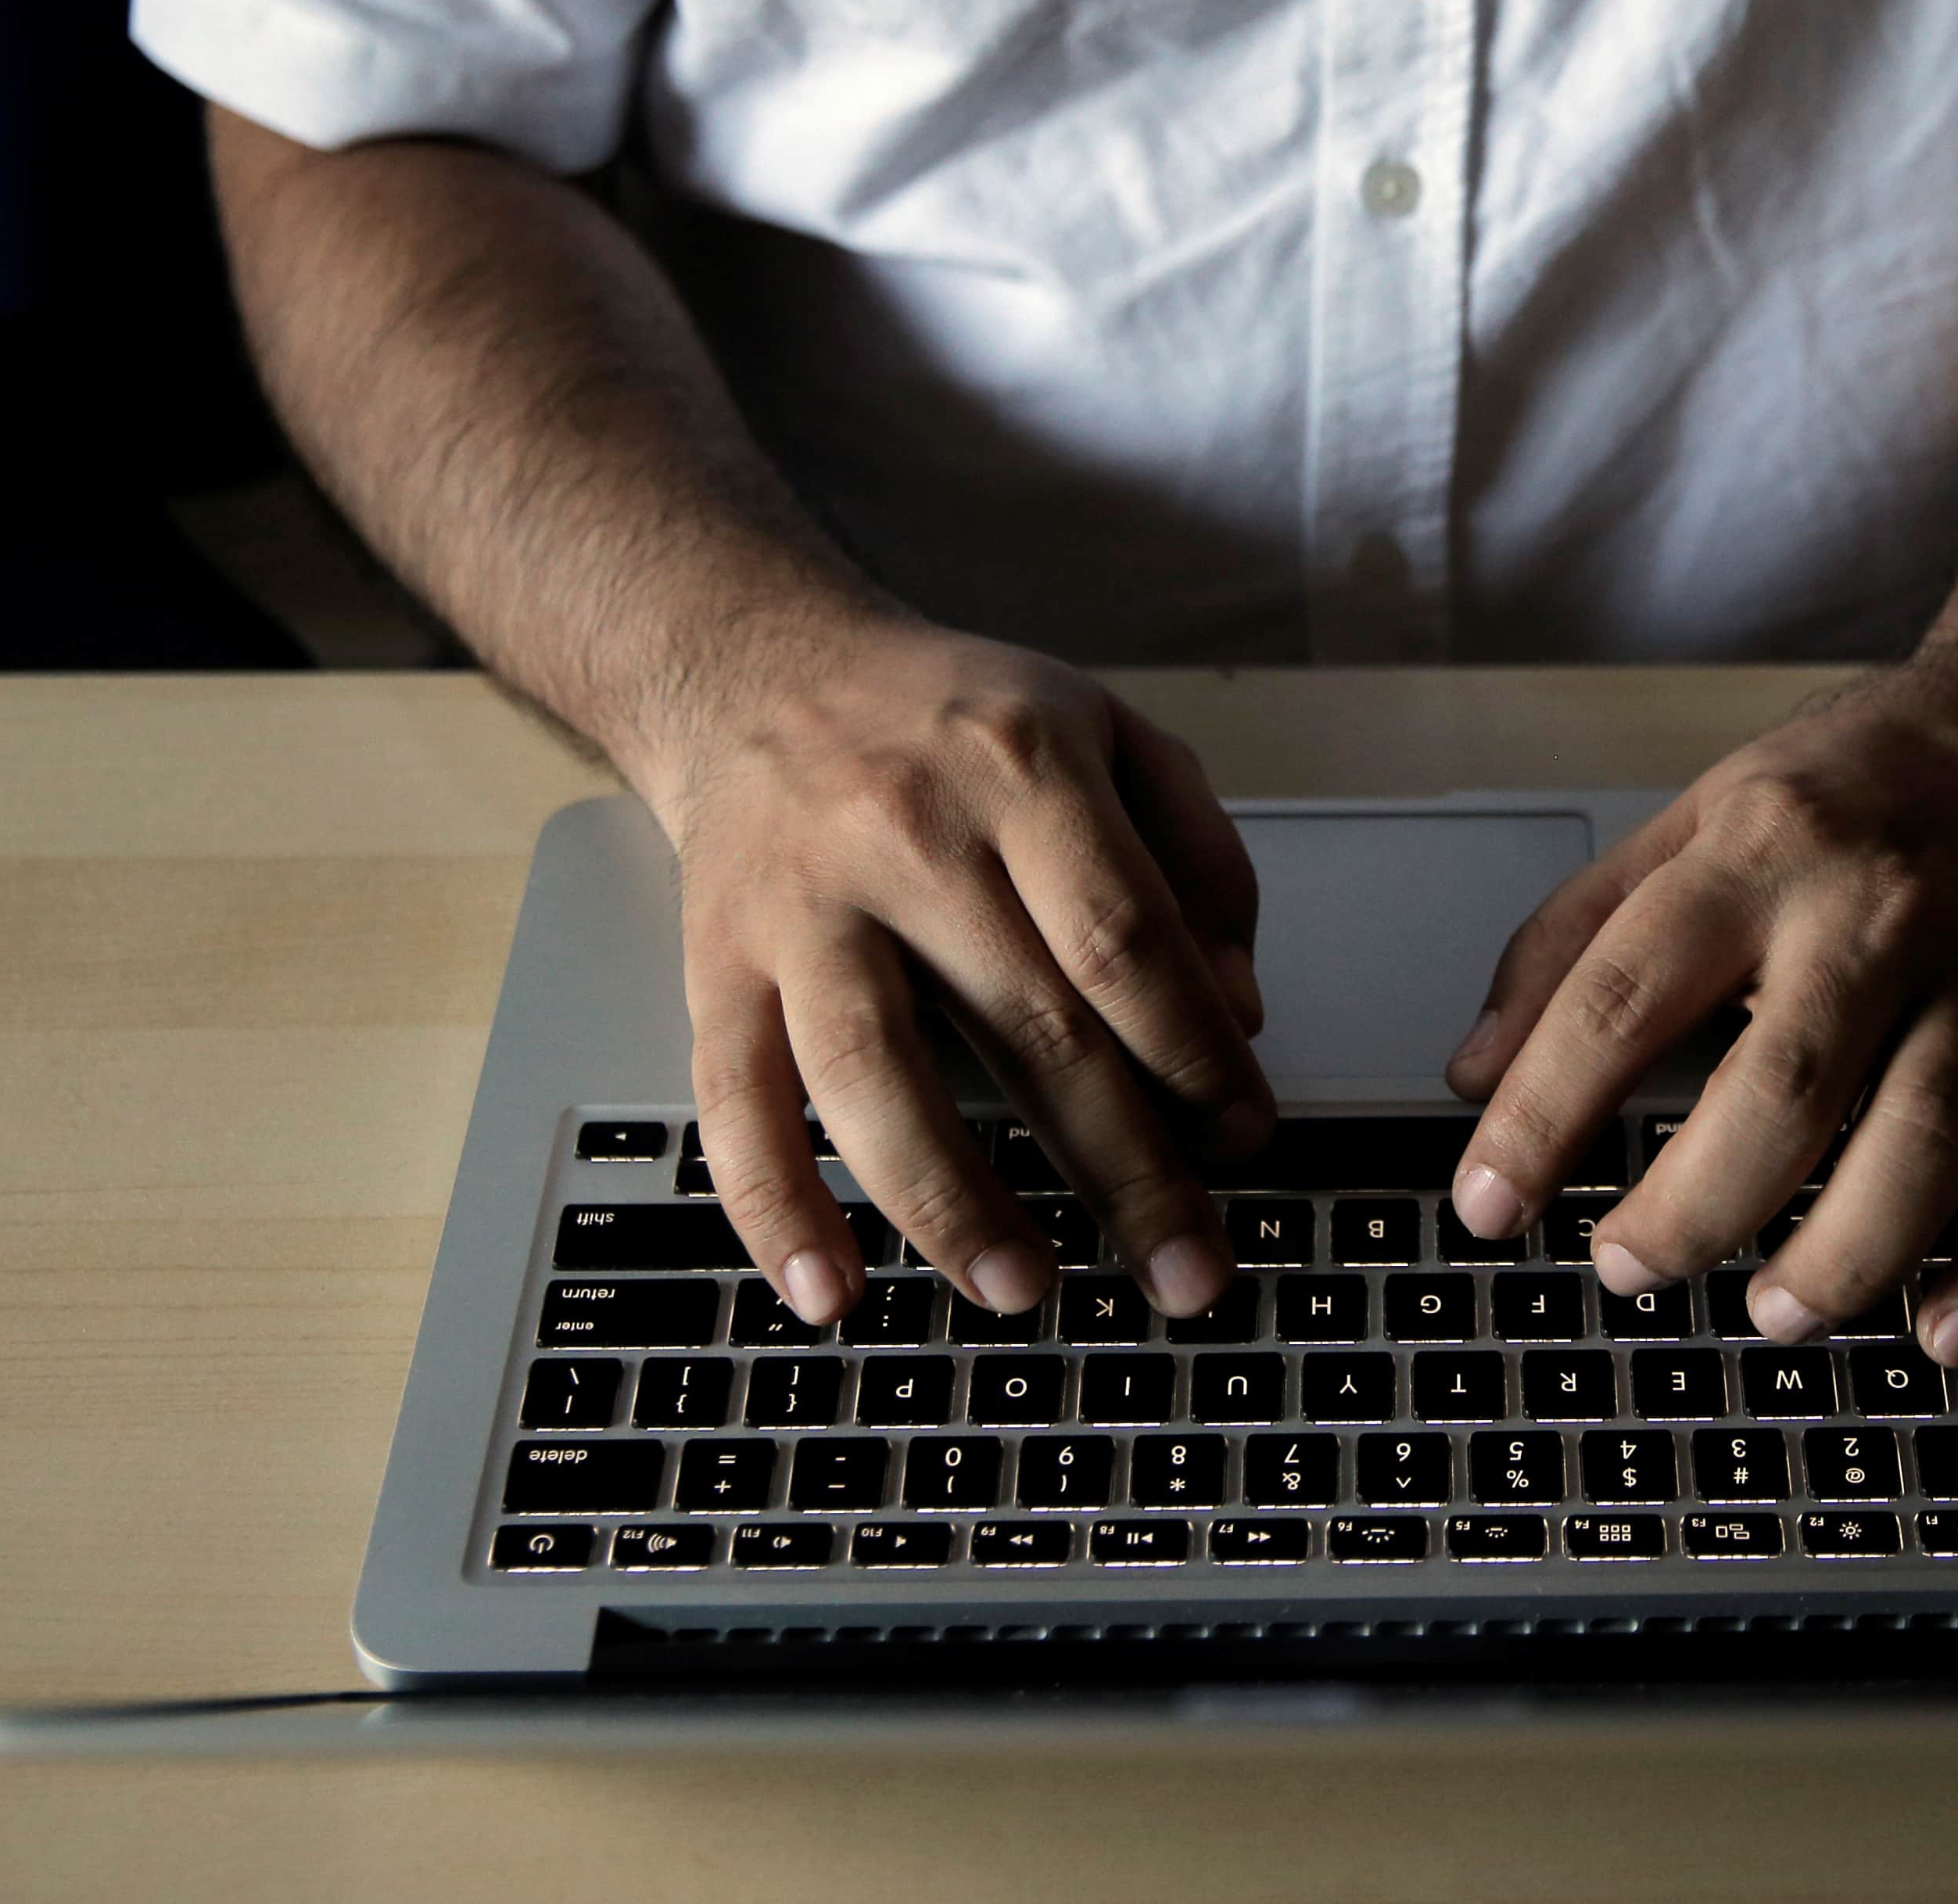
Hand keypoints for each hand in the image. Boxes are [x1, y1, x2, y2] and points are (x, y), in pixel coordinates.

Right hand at [650, 620, 1270, 1327]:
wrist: (758, 666)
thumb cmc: (953, 719)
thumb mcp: (1108, 732)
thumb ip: (1196, 858)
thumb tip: (1237, 1012)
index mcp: (1022, 765)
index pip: (1127, 939)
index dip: (1196, 1053)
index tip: (1243, 1137)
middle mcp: (908, 831)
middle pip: (1031, 1025)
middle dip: (1124, 1168)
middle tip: (1187, 1273)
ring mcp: (802, 902)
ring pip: (875, 1073)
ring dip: (955, 1203)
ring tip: (1027, 1290)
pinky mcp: (714, 959)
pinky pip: (736, 1100)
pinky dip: (776, 1207)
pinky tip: (829, 1290)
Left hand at [1441, 675, 1957, 1364]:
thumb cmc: (1846, 796)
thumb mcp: (1688, 825)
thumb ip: (1570, 943)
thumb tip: (1473, 1078)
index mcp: (1759, 855)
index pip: (1624, 994)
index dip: (1543, 1112)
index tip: (1488, 1204)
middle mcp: (1880, 913)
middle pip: (1786, 1086)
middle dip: (1695, 1208)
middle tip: (1628, 1269)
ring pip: (1929, 1140)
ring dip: (1845, 1257)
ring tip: (1773, 1312)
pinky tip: (1941, 1335)